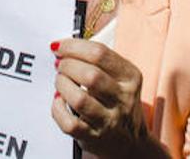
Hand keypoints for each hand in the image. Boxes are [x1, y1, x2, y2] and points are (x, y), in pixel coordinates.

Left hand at [51, 39, 157, 158]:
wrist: (131, 142)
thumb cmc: (117, 102)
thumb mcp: (120, 78)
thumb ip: (98, 61)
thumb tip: (63, 47)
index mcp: (130, 77)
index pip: (100, 54)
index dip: (73, 47)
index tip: (59, 46)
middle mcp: (123, 99)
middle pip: (90, 75)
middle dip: (67, 65)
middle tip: (59, 65)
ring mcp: (109, 120)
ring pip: (79, 99)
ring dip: (62, 85)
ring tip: (60, 81)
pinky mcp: (94, 138)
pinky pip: (70, 124)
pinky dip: (58, 110)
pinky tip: (59, 101)